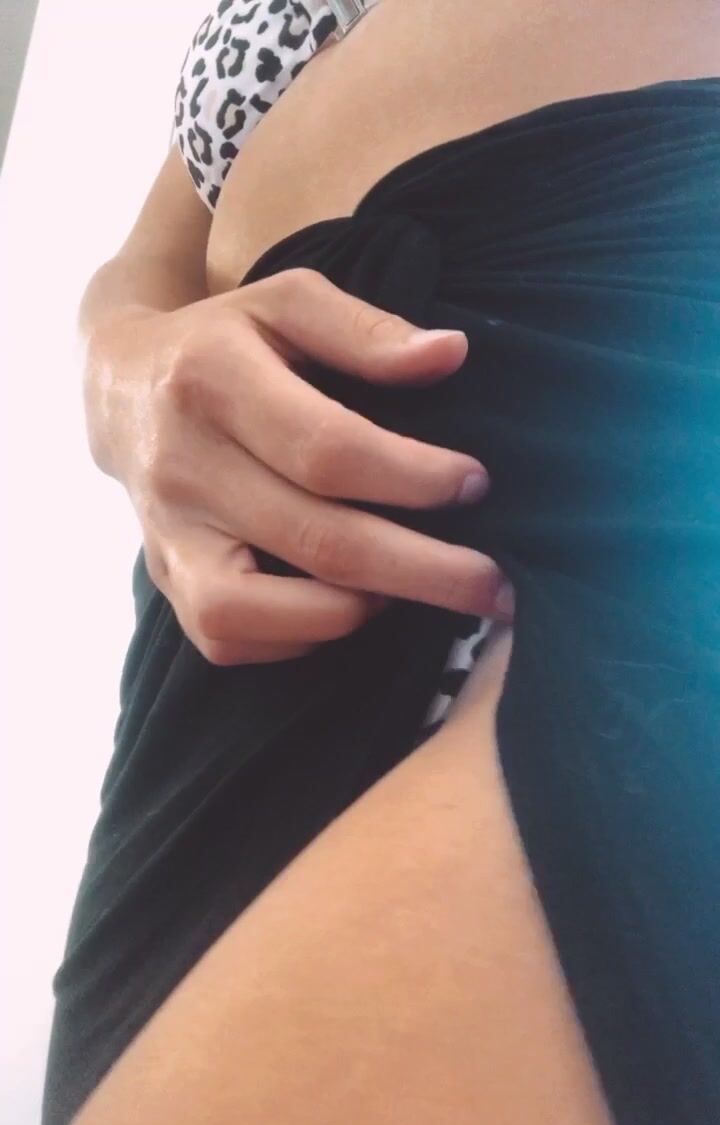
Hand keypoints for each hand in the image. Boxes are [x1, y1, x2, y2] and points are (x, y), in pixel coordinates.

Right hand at [85, 267, 513, 665]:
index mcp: (211, 381)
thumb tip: (451, 355)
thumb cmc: (227, 344)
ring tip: (411, 592)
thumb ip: (365, 329)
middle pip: (315, 541)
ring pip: (258, 611)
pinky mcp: (164, 579)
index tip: (475, 484)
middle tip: (495, 586)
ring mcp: (166, 534)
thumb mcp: (288, 303)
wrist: (121, 390)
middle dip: (423, 572)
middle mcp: (181, 467)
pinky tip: (347, 607)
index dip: (412, 476)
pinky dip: (298, 637)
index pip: (327, 449)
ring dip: (355, 612)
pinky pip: (229, 640)